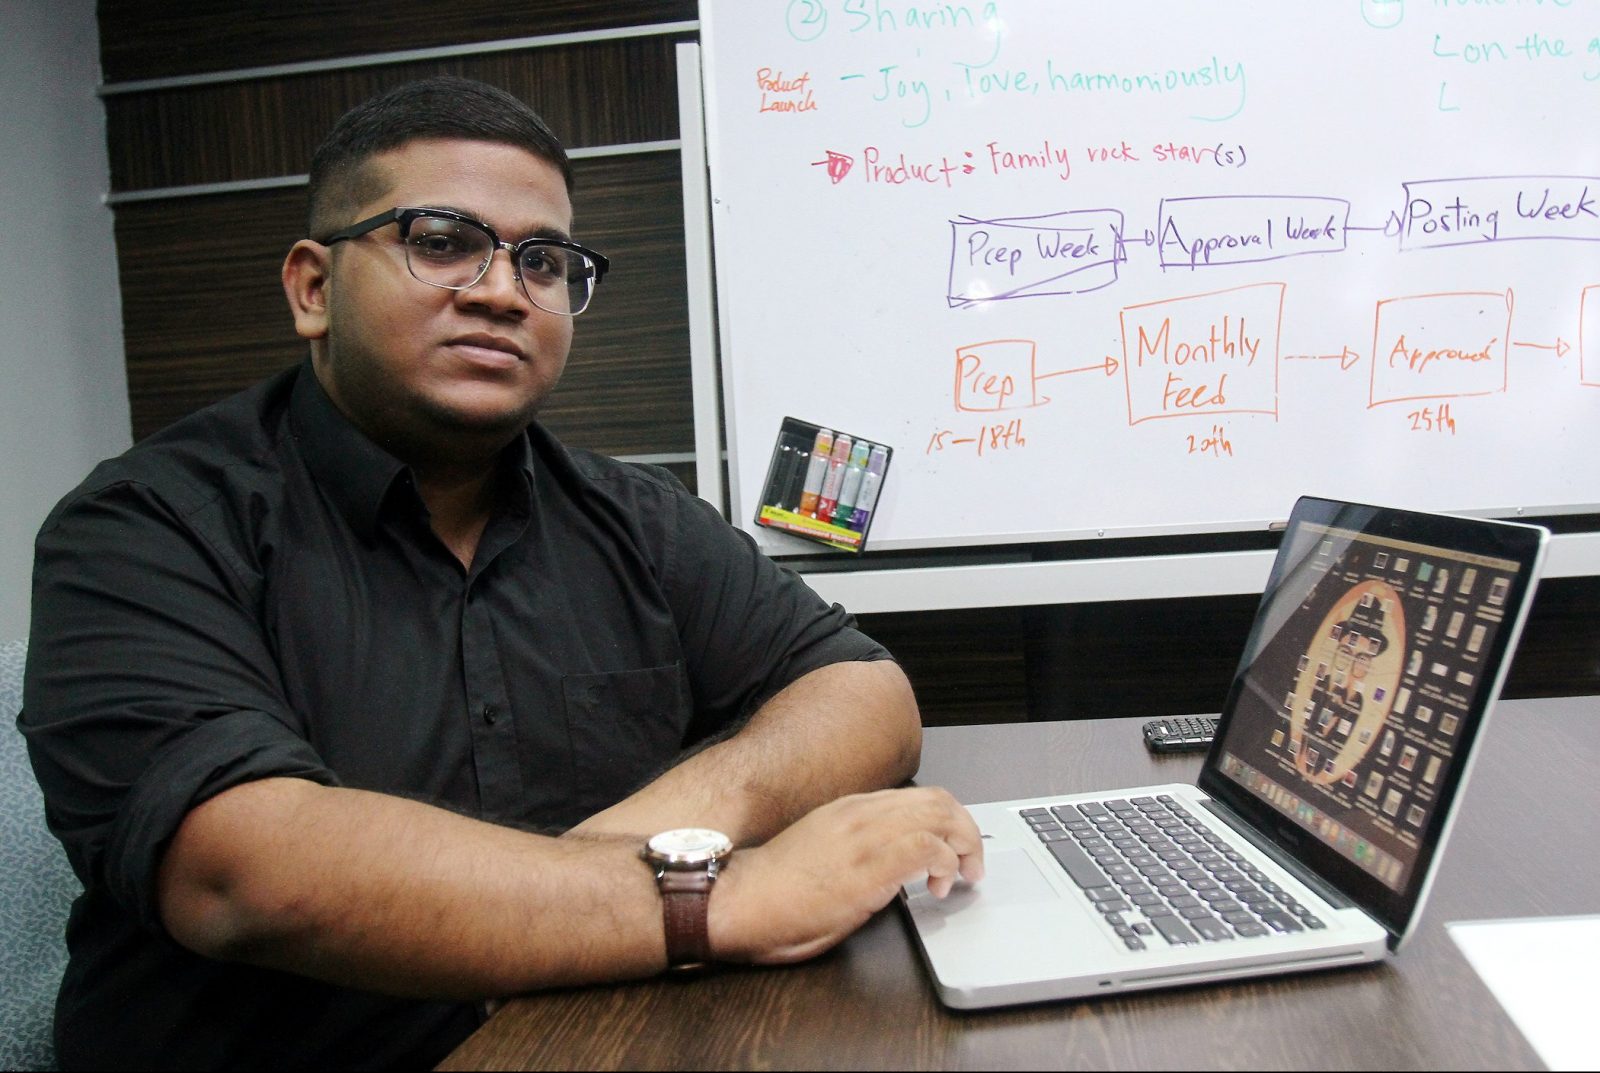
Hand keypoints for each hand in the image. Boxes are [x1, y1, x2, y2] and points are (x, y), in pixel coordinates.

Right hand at [707, 786, 983, 964]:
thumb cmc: (773, 887)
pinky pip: (928, 848)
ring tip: (961, 877)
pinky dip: (946, 863)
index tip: (952, 850)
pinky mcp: (869, 866)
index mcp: (850, 809)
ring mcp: (866, 837)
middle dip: (967, 831)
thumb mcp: (822, 850)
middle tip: (971, 865)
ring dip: (964, 847)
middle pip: (939, 801)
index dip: (947, 821)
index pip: (918, 797)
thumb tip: (891, 865)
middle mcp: (862, 814)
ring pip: (940, 817)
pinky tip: (938, 886)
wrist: (740, 898)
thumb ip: (858, 848)